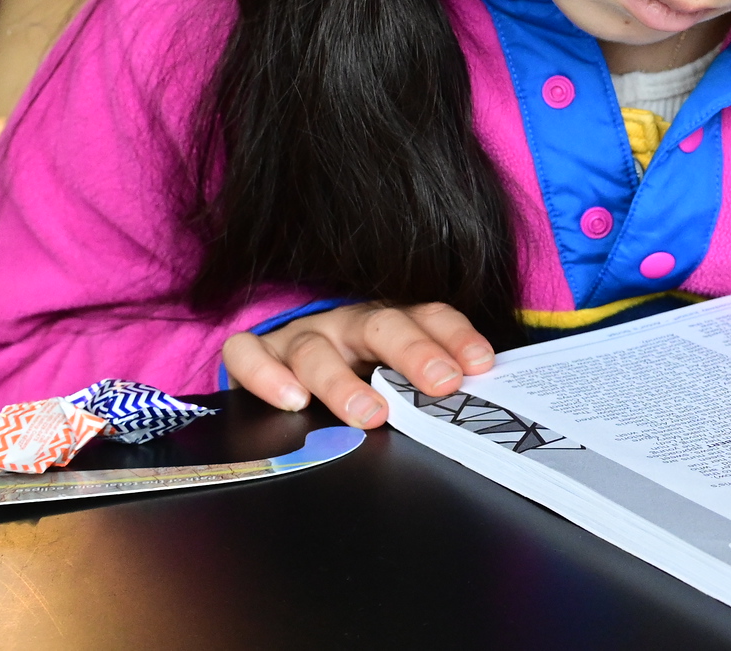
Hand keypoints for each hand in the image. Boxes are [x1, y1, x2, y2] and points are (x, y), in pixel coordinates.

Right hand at [222, 302, 494, 427]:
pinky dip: (266, 375)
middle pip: (382, 326)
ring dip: (343, 382)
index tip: (480, 365)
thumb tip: (472, 413)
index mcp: (391, 323)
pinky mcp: (258, 353)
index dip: (456, 337)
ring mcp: (301, 336)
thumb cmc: (358, 375)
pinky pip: (250, 354)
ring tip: (369, 413)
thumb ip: (423, 388)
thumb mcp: (394, 375)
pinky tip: (291, 401)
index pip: (430, 316)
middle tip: (441, 383)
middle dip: (414, 353)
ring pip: (317, 349)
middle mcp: (348, 324)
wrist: (288, 366)